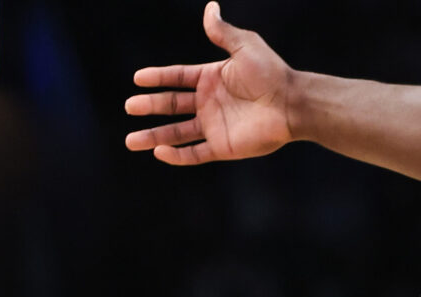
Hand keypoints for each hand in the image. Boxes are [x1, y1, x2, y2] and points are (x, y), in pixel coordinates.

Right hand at [125, 3, 297, 164]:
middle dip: (150, 107)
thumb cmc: (271, 72)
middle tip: (129, 107)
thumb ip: (222, 32)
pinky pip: (195, 153)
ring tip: (130, 141)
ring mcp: (215, 125)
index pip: (177, 78)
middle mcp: (210, 102)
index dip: (157, 78)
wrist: (291, 103)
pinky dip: (177, 156)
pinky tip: (159, 153)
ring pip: (177, 133)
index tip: (138, 80)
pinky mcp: (223, 146)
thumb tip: (210, 7)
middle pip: (172, 105)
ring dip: (154, 137)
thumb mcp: (244, 46)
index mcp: (212, 78)